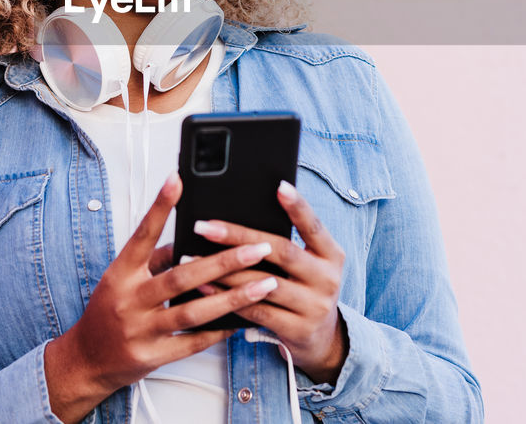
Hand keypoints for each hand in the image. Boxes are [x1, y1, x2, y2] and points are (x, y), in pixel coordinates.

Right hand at [43, 173, 279, 423]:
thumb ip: (155, 258)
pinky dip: (218, 332)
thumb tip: (190, 239)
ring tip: (264, 284)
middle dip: (224, 261)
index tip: (178, 179)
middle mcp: (129, 299)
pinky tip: (242, 321)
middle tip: (258, 248)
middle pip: (182, 276)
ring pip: (193, 312)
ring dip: (233, 298)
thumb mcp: (121, 278)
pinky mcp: (151, 356)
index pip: (143, 234)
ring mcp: (140, 330)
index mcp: (121, 273)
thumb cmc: (108, 311)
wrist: (86, 359)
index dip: (160, 206)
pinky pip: (192, 343)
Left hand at [191, 180, 348, 384]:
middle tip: (204, 226)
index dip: (298, 207)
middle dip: (239, 237)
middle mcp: (327, 279)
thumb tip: (241, 214)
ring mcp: (314, 306)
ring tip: (194, 258)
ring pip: (263, 282)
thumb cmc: (305, 289)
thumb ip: (286, 244)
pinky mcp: (297, 329)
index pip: (313, 226)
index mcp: (332, 255)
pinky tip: (205, 287)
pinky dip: (227, 297)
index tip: (279, 187)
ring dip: (224, 270)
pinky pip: (256, 310)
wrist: (323, 339)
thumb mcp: (309, 264)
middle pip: (281, 251)